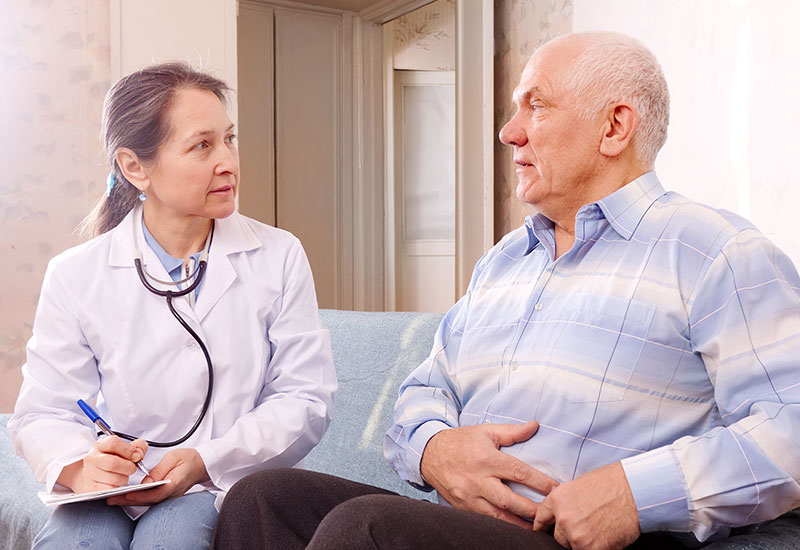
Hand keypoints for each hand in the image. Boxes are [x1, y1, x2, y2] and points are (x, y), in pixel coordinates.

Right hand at [57, 436, 147, 492]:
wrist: (95, 475)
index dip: (128, 450)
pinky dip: (118, 488)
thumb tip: (139, 454)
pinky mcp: (90, 488)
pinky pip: (110, 489)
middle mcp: (92, 458)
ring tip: (123, 476)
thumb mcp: (125, 449)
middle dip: (129, 467)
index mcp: (101, 445)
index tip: (136, 456)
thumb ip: (138, 447)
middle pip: (113, 463)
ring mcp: (89, 473)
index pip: (113, 443)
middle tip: (132, 468)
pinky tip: (116, 483)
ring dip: (124, 479)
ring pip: (113, 478)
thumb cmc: (113, 460)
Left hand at [107, 448, 209, 505]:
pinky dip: (137, 499)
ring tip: (113, 499)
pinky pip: (150, 500)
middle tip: (111, 499)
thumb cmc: (189, 459)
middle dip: (128, 501)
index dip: (140, 495)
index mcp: (174, 483)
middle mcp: (171, 494)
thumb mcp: (173, 458)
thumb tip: (146, 481)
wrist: (201, 464)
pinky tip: (126, 497)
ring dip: (130, 501)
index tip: (126, 494)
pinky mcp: (166, 496)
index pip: (155, 494)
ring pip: (147, 502)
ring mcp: (169, 496)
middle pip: (147, 501)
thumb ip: (159, 470)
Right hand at [420, 420, 558, 527]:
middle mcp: (477, 480)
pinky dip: (500, 525)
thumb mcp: (486, 431)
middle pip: (509, 500)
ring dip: (518, 524)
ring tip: (536, 528)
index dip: (539, 482)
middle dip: (531, 509)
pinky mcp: (462, 506)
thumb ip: (512, 431)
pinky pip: (484, 520)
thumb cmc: (461, 441)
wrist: (429, 454)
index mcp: (486, 459)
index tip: (555, 489)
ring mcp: (468, 496)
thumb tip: (534, 426)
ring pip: (497, 516)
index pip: (518, 472)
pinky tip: (514, 528)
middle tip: (549, 513)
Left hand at [533, 462, 639, 549]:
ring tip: (599, 530)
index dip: (543, 525)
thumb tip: (562, 514)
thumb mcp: (579, 485)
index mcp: (558, 499)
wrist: (635, 491)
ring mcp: (577, 535)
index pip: (542, 518)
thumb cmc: (613, 483)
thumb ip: (567, 502)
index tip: (543, 530)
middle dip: (568, 534)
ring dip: (583, 542)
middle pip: (558, 536)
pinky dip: (597, 547)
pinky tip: (606, 538)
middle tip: (584, 528)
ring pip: (573, 546)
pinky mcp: (593, 548)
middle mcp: (564, 518)